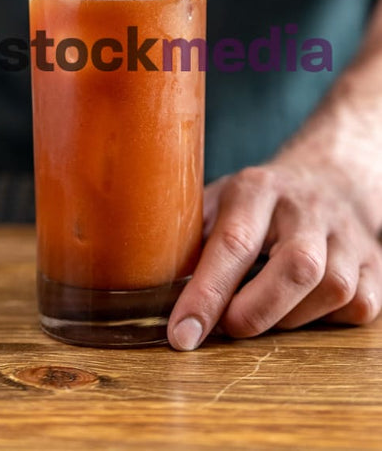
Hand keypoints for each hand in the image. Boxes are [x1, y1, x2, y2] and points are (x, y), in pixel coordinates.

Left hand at [167, 163, 381, 350]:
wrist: (329, 175)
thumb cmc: (257, 202)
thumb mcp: (215, 201)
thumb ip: (187, 241)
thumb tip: (151, 295)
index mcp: (257, 188)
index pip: (233, 242)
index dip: (206, 293)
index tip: (182, 334)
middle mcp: (306, 207)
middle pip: (297, 267)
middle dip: (256, 313)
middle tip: (227, 328)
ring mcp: (347, 233)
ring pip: (333, 289)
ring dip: (289, 319)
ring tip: (263, 310)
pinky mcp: (375, 261)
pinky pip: (358, 306)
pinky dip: (326, 320)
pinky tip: (302, 307)